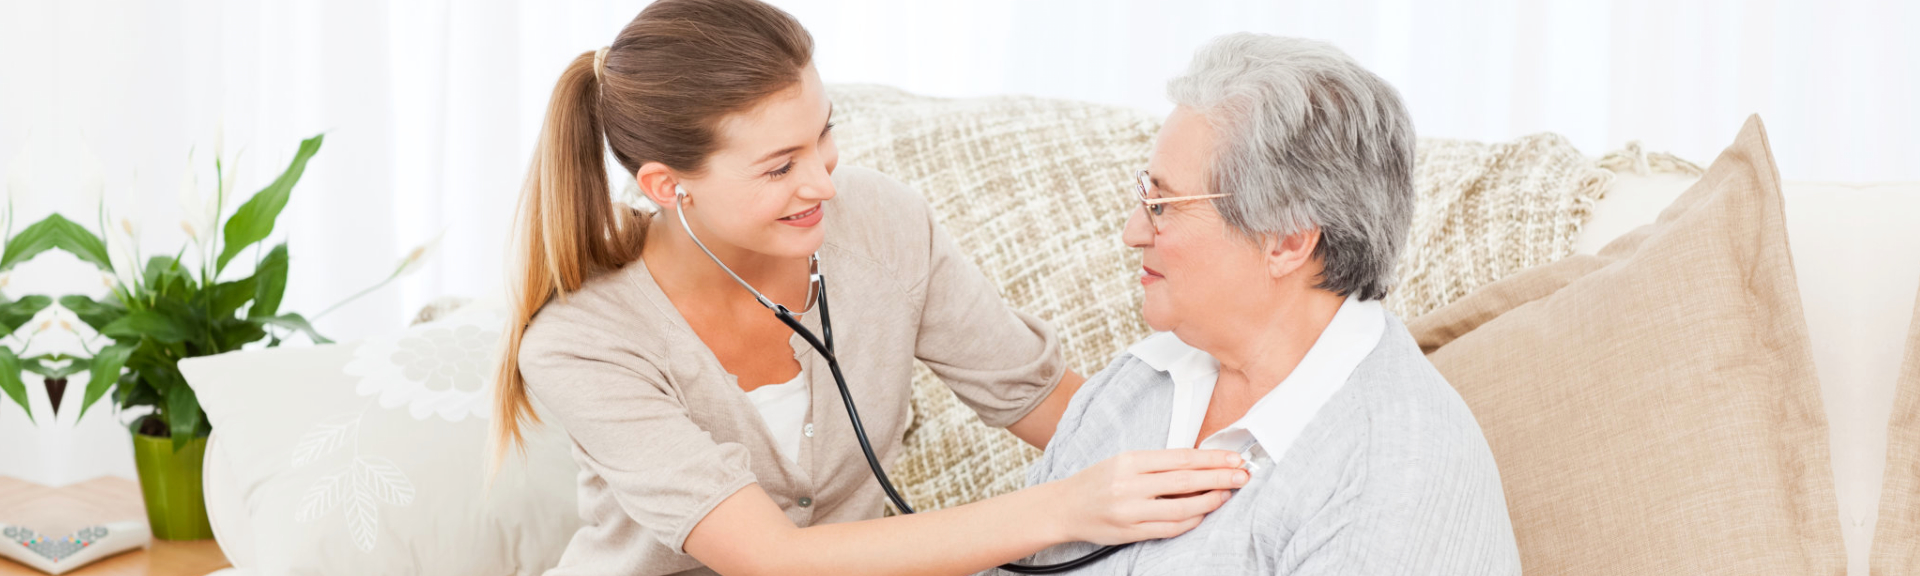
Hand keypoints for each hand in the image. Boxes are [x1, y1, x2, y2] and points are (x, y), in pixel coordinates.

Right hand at [1045, 449, 1248, 545]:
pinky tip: (1204, 512)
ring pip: (1181, 508)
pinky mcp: (1131, 532)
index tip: (1233, 457)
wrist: (1065, 507)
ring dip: (1209, 501)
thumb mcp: (1123, 461)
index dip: (1211, 458)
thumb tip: (1199, 464)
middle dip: (1218, 477)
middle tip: (1242, 475)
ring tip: (1227, 494)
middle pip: (1185, 481)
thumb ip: (1157, 463)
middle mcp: (1130, 485)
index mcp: (1129, 461)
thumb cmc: (1097, 481)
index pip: (1180, 458)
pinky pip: (1169, 528)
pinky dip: (1191, 520)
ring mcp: (1130, 511)